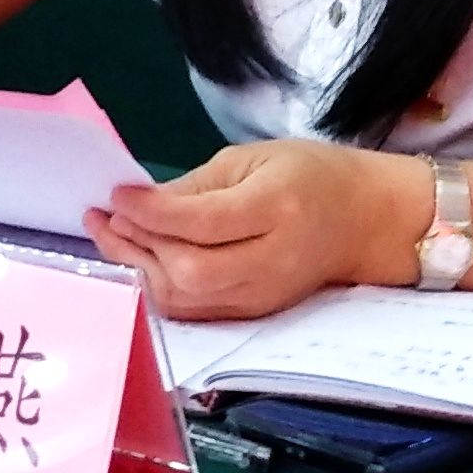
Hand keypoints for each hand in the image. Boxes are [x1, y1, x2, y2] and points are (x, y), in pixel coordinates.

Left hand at [84, 141, 419, 320]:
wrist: (367, 220)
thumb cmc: (310, 176)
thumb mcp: (253, 159)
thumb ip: (195, 186)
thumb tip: (137, 205)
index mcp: (278, 207)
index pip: (204, 222)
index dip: (152, 212)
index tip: (116, 195)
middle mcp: (274, 259)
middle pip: (193, 271)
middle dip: (139, 245)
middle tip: (104, 215)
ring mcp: (266, 294)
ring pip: (189, 298)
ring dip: (139, 267)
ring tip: (111, 233)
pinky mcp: (256, 313)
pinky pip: (196, 310)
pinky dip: (159, 287)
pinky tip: (138, 258)